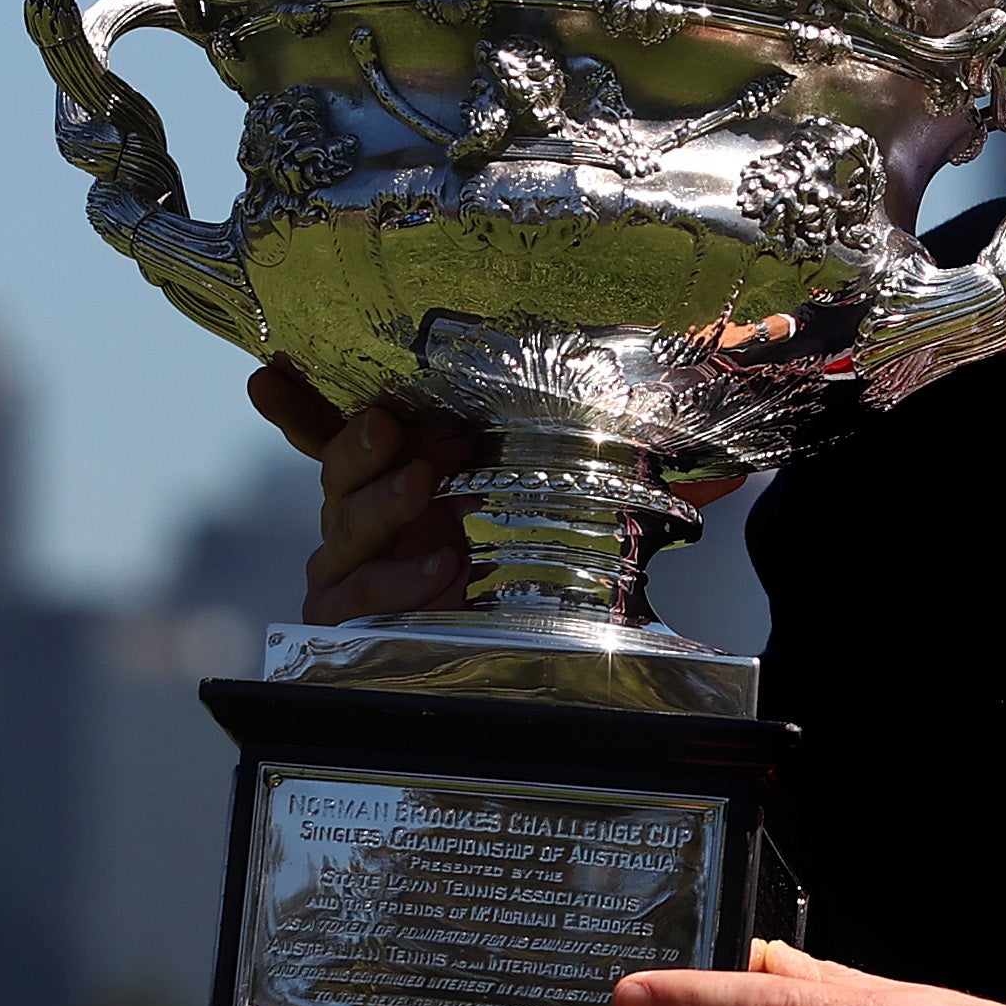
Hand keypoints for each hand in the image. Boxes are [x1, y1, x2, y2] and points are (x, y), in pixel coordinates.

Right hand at [247, 361, 755, 627]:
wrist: (545, 663)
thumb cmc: (547, 553)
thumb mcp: (580, 479)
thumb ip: (619, 424)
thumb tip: (733, 342)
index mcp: (401, 466)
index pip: (338, 425)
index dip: (300, 400)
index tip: (272, 370)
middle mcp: (368, 514)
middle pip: (339, 470)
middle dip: (364, 444)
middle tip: (400, 427)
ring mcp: (354, 572)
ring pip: (340, 531)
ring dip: (380, 503)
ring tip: (423, 485)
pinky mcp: (354, 632)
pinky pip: (353, 603)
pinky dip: (398, 582)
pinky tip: (440, 568)